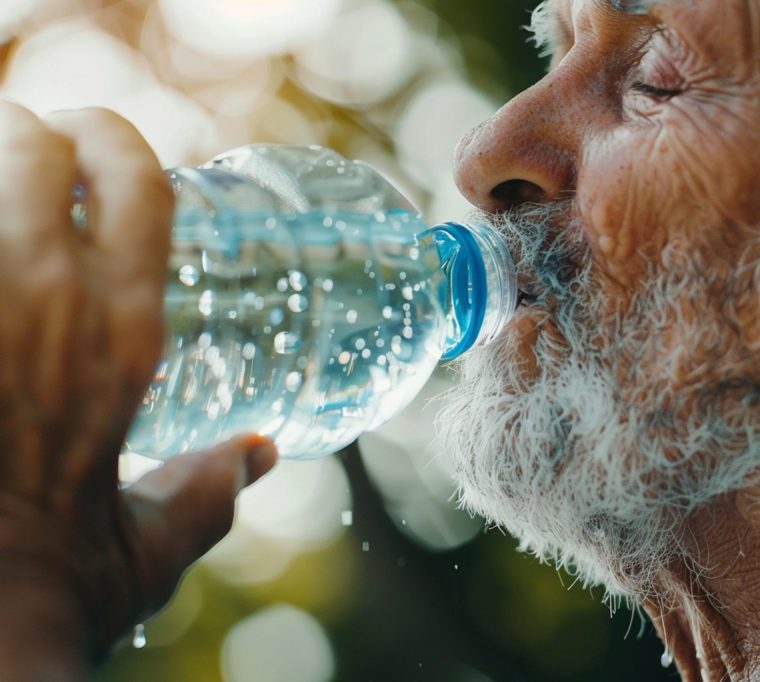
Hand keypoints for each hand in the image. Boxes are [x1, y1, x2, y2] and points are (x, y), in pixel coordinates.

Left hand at [0, 103, 277, 676]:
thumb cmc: (54, 579)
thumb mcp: (150, 543)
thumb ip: (209, 493)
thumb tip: (259, 457)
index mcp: (126, 333)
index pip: (133, 182)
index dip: (112, 139)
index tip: (93, 133)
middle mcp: (49, 295)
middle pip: (33, 148)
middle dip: (26, 134)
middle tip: (23, 150)